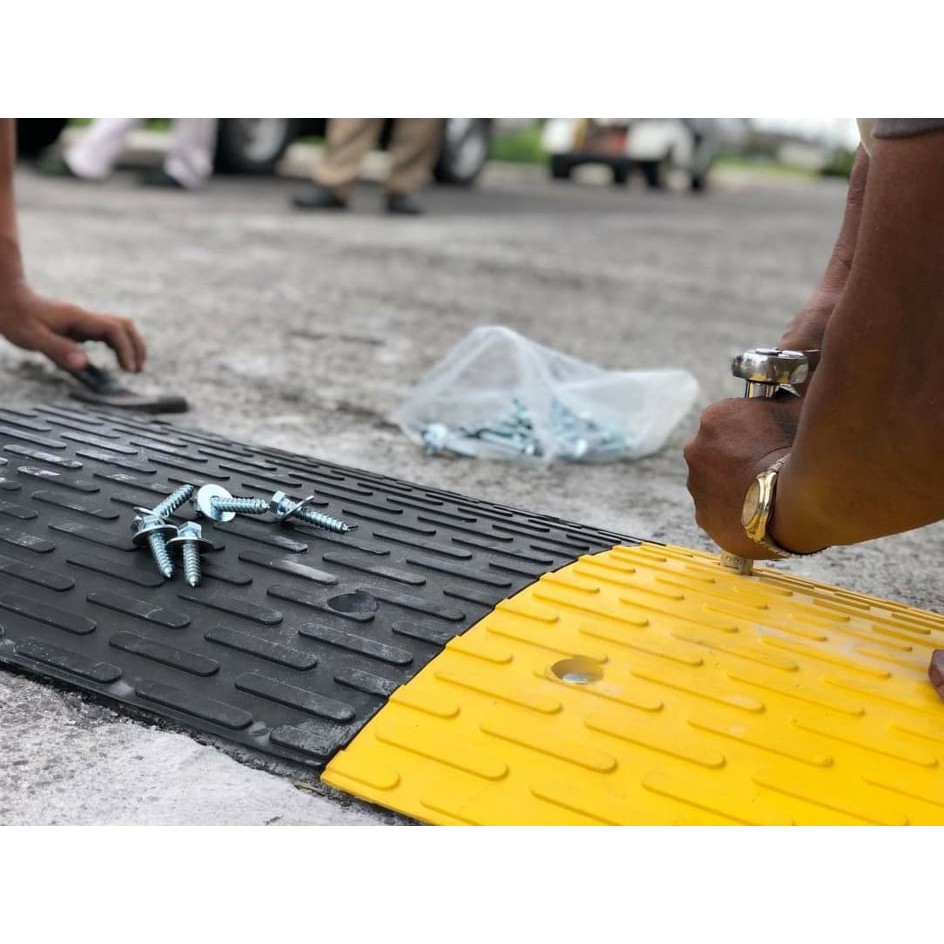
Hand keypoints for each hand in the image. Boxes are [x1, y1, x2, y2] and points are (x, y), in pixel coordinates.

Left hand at [0, 280, 145, 372]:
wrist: (8, 298)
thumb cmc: (16, 317)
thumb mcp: (31, 337)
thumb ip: (58, 349)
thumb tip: (83, 365)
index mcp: (78, 319)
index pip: (114, 330)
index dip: (126, 350)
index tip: (128, 370)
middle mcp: (86, 317)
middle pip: (125, 326)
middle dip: (137, 347)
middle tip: (138, 370)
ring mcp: (84, 321)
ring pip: (120, 328)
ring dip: (131, 346)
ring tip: (133, 368)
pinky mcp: (80, 326)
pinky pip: (108, 333)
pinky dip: (119, 346)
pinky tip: (117, 361)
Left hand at [683, 394, 800, 557]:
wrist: (798, 500)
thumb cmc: (800, 450)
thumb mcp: (796, 408)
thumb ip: (785, 398)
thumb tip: (794, 386)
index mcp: (715, 417)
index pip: (727, 420)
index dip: (750, 429)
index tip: (767, 439)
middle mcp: (696, 449)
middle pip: (715, 451)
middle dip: (736, 457)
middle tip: (766, 468)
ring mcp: (697, 485)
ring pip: (713, 483)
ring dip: (733, 485)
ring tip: (766, 494)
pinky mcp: (704, 517)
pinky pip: (718, 512)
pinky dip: (735, 513)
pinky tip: (758, 514)